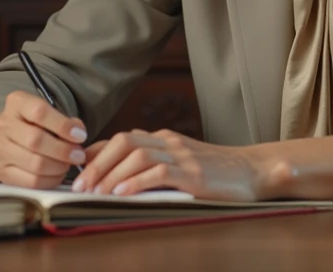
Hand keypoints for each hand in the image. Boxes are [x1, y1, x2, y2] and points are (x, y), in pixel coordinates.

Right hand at [0, 90, 88, 188]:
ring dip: (58, 167)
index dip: (63, 125)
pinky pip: (31, 181)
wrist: (15, 137)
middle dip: (63, 150)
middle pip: (36, 140)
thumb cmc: (39, 123)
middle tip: (78, 155)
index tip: (80, 136)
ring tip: (68, 164)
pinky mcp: (0, 171)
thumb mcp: (51, 113)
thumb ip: (66, 122)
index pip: (39, 112)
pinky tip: (57, 174)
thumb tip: (78, 134)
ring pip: (34, 163)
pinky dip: (50, 180)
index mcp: (17, 102)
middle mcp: (3, 124)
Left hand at [72, 129, 266, 201]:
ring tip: (96, 192)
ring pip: (137, 155)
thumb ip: (155, 164)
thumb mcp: (181, 163)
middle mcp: (170, 142)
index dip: (97, 153)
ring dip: (111, 174)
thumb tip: (119, 176)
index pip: (122, 138)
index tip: (78, 170)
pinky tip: (122, 194)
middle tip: (80, 186)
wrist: (254, 171)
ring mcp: (183, 156)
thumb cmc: (217, 173)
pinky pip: (159, 172)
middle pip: (124, 141)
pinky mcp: (194, 174)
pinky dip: (137, 182)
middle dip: (97, 163)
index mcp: (165, 139)